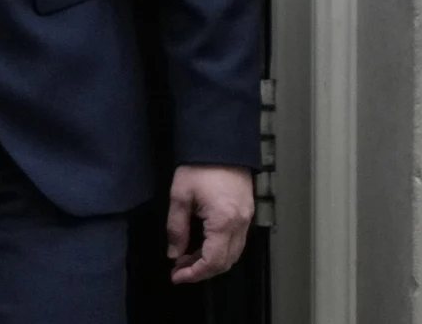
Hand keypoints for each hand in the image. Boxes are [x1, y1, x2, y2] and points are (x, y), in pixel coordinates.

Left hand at [166, 164, 254, 283]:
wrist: (221, 144)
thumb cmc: (200, 167)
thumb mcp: (180, 196)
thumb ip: (176, 228)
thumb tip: (174, 253)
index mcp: (223, 221)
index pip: (213, 261)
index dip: (194, 273)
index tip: (176, 276)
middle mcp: (240, 224)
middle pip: (225, 262)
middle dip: (201, 271)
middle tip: (179, 270)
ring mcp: (246, 219)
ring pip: (232, 254)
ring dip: (210, 261)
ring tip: (186, 258)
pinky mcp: (246, 213)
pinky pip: (235, 241)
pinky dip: (219, 250)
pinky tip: (201, 245)